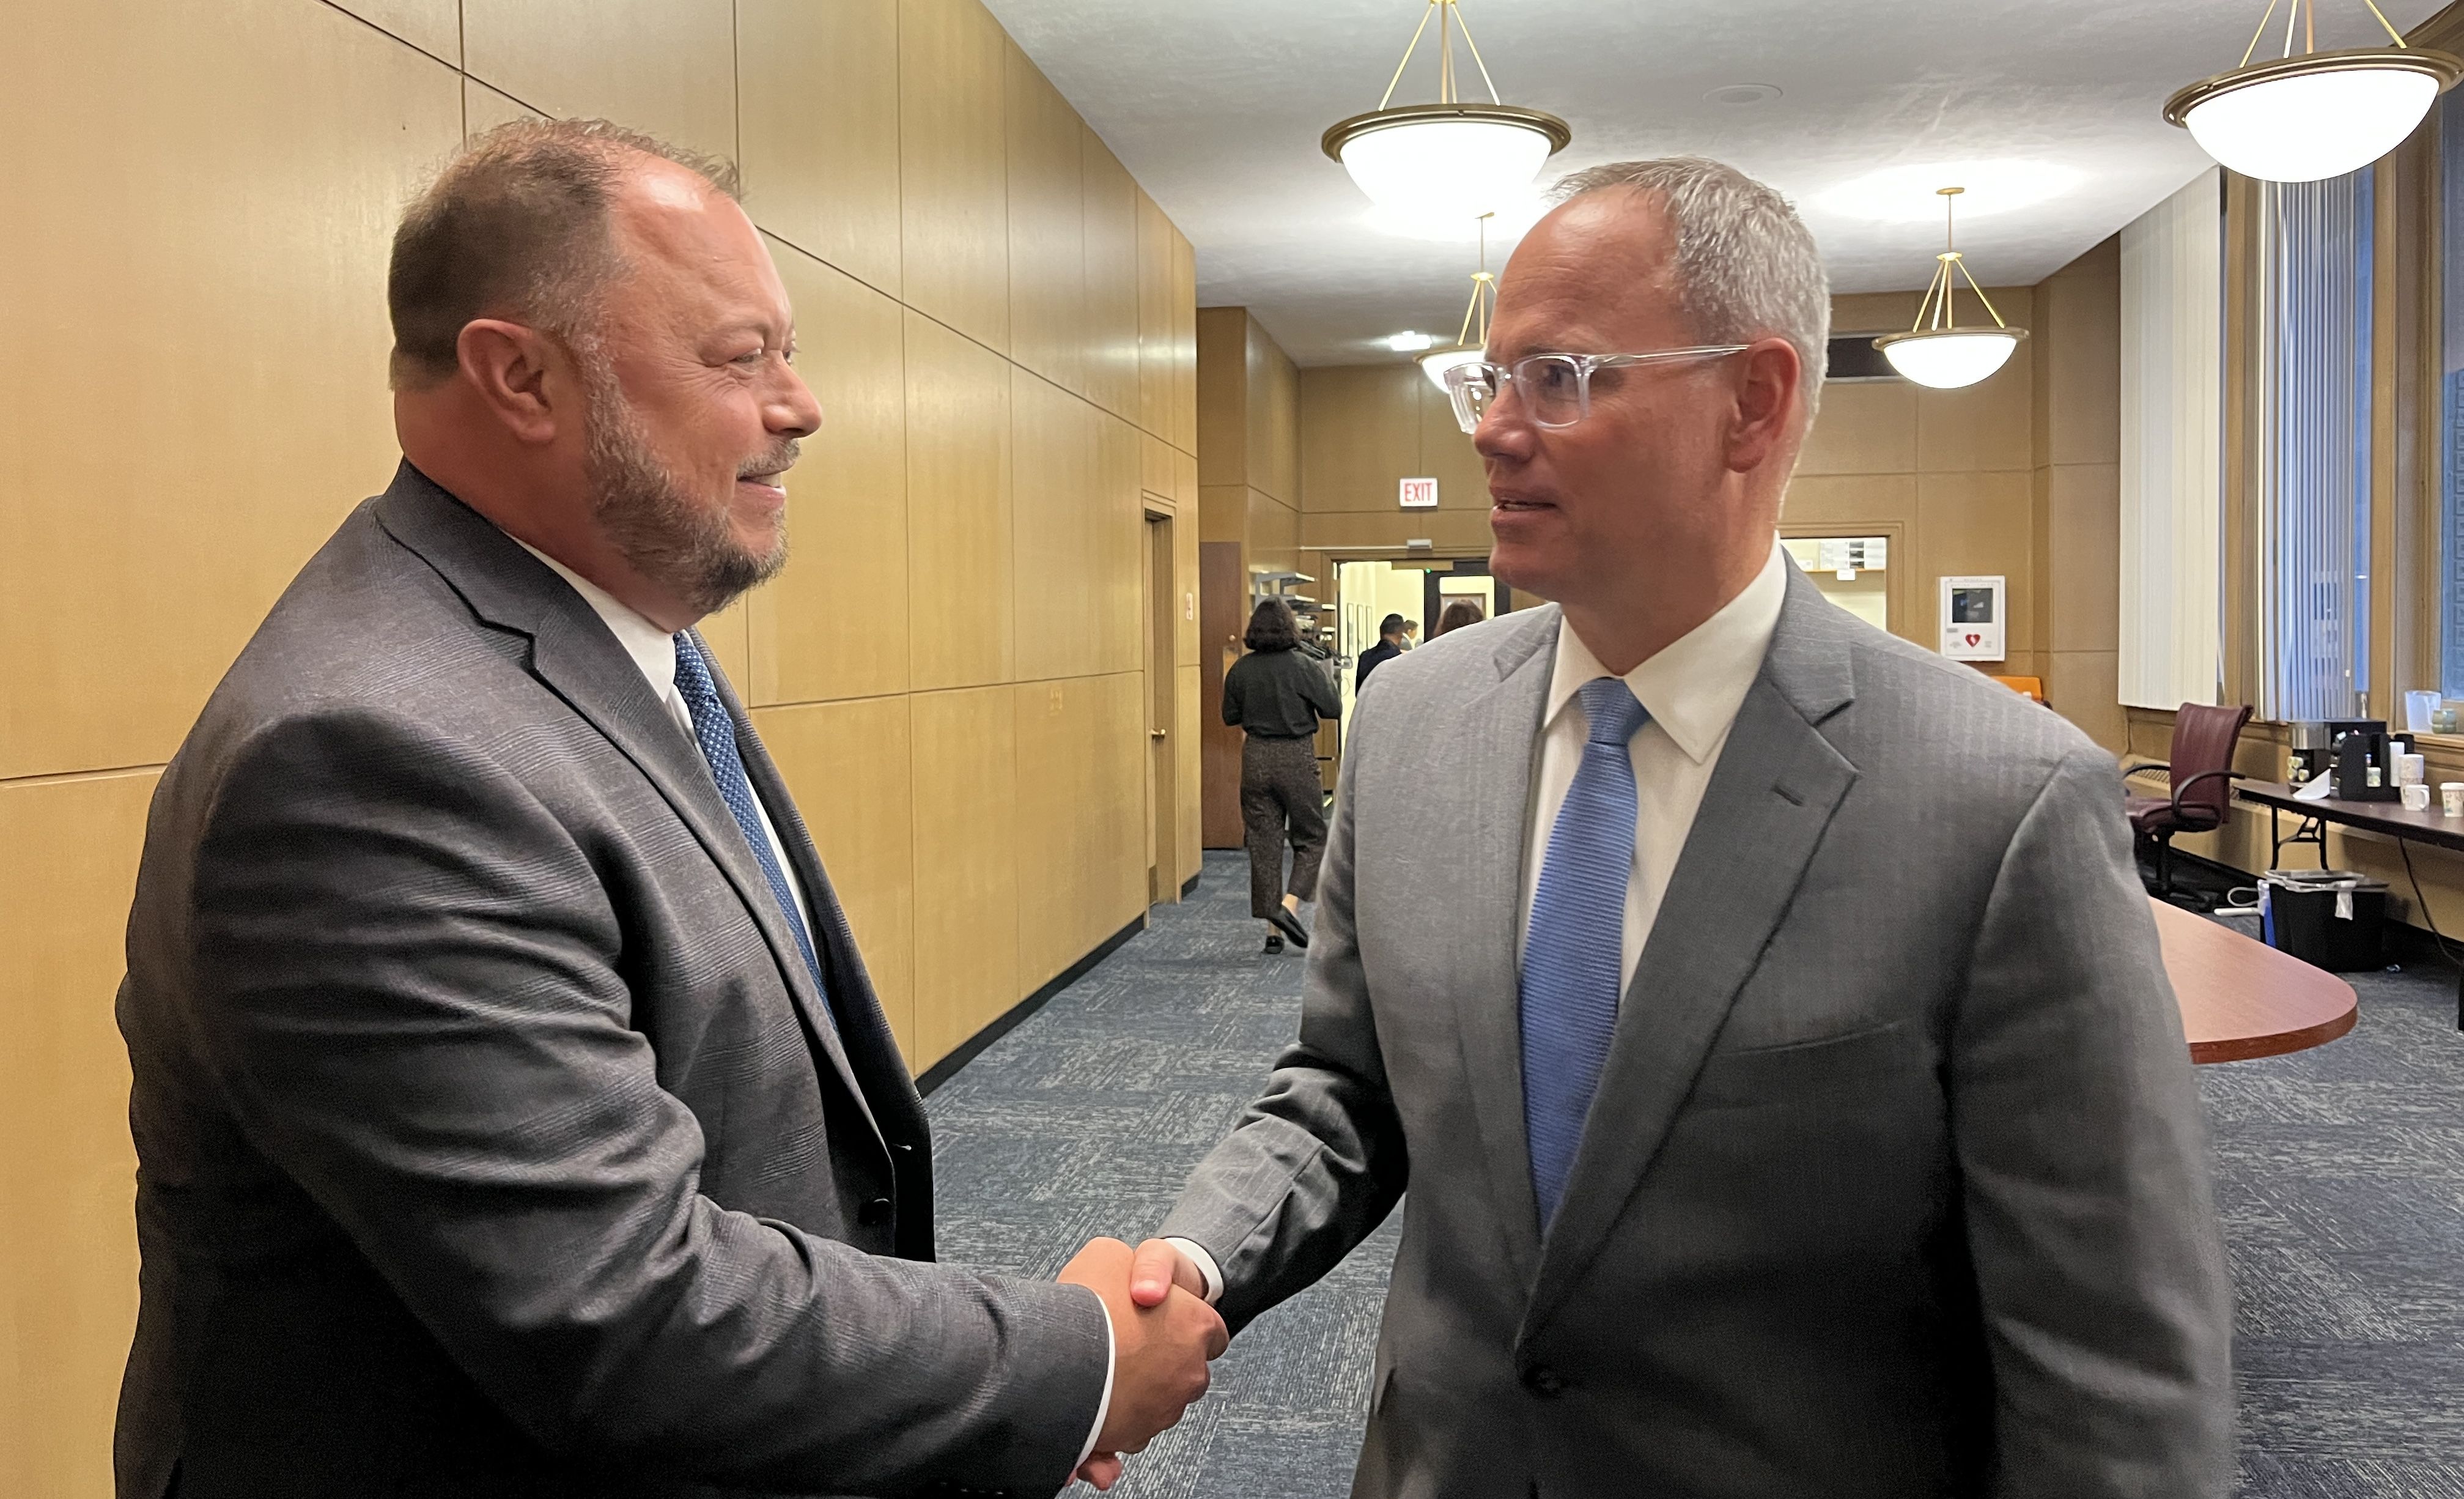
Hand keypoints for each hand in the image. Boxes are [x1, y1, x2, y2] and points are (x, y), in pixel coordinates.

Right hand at [1059, 1238, 1227, 1468]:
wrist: (1049, 1352)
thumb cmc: (1087, 1301)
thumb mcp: (1110, 1255)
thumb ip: (1137, 1268)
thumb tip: (1141, 1285)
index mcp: (1197, 1325)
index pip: (1209, 1330)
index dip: (1182, 1323)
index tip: (1160, 1322)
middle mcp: (1190, 1373)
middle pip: (1183, 1370)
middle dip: (1160, 1363)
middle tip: (1124, 1347)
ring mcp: (1164, 1411)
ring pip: (1155, 1404)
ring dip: (1135, 1395)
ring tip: (1100, 1375)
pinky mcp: (1133, 1439)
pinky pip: (1127, 1435)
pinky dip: (1113, 1428)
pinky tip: (1089, 1407)